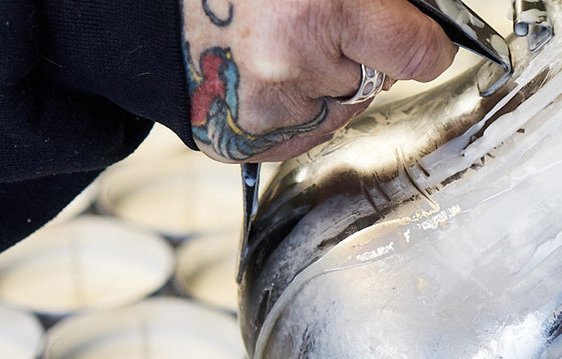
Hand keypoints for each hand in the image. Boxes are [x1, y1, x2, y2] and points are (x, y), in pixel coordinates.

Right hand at [183, 0, 457, 162]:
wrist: (135, 6)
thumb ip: (375, 3)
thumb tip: (423, 26)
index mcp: (318, 10)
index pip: (421, 55)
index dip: (425, 43)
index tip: (423, 39)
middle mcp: (293, 66)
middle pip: (378, 81)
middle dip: (362, 55)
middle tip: (317, 21)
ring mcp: (264, 112)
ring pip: (342, 109)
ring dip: (327, 84)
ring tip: (281, 43)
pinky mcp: (240, 142)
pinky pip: (302, 133)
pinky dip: (295, 109)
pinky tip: (264, 74)